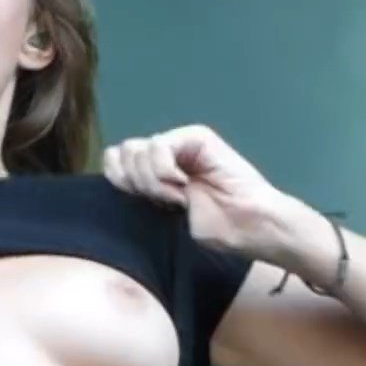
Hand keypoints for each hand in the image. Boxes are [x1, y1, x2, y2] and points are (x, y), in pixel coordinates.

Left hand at [101, 125, 313, 262]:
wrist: (251, 226)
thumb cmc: (217, 229)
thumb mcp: (163, 216)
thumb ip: (139, 191)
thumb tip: (115, 174)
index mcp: (154, 172)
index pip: (114, 160)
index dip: (119, 180)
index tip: (142, 203)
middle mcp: (165, 153)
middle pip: (122, 153)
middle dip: (136, 183)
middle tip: (165, 202)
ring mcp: (180, 142)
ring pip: (136, 150)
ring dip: (153, 181)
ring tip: (179, 198)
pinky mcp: (196, 136)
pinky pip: (158, 146)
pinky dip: (164, 172)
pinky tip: (183, 186)